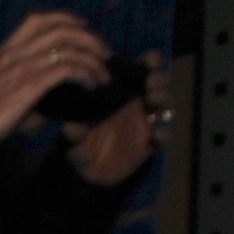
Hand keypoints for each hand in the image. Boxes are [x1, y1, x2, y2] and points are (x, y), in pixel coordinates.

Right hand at [0, 11, 108, 139]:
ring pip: (70, 48)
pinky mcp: (32, 84)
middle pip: (62, 29)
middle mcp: (15, 52)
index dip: (65, 18)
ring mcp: (24, 66)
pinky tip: (92, 84)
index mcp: (5, 51)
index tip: (82, 26)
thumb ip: (21, 90)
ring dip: (92, 58)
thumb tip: (42, 106)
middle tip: (102, 53)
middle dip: (89, 38)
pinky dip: (86, 73)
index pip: (38, 20)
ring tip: (103, 72)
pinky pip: (68, 69)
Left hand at [66, 51, 168, 186]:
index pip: (142, 69)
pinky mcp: (150, 143)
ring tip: (153, 99)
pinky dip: (164, 133)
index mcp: (122, 93)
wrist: (86, 173)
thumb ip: (74, 129)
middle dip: (159, 78)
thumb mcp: (74, 136)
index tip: (148, 61)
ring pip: (165, 104)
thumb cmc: (82, 143)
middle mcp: (138, 103)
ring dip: (163, 97)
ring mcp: (146, 122)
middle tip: (150, 82)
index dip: (149, 62)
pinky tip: (156, 134)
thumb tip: (69, 124)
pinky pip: (164, 135)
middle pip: (159, 83)